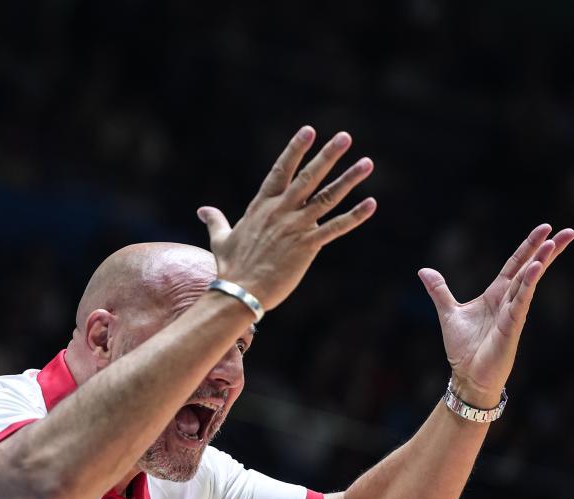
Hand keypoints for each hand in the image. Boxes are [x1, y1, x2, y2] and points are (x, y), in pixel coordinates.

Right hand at [198, 125, 375, 310]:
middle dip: (328, 155)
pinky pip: (335, 228)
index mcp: (262, 207)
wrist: (240, 292)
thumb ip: (216, 220)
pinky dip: (355, 216)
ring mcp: (295, 227)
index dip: (295, 150)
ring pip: (327, 197)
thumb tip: (203, 209)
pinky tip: (371, 203)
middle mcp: (281, 211)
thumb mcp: (221, 239)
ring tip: (367, 163)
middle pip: (308, 177)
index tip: (308, 130)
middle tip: (345, 136)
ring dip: (348, 179)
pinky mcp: (308, 246)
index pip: (281, 171)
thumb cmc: (230, 268)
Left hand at [418, 224, 573, 406]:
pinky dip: (528, 285)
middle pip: (530, 269)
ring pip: (528, 282)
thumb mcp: (448, 313)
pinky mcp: (512, 326)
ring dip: (540, 262)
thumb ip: (439, 291)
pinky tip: (536, 269)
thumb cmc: (464, 348)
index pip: (515, 264)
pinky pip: (521, 302)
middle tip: (567, 231)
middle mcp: (508, 300)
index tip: (546, 229)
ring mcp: (513, 313)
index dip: (529, 247)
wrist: (467, 376)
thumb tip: (424, 270)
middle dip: (548, 250)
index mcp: (496, 294)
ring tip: (553, 243)